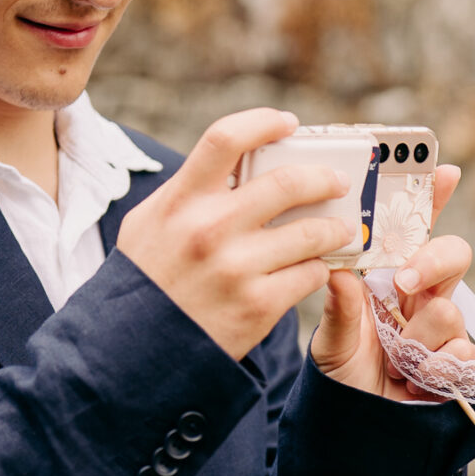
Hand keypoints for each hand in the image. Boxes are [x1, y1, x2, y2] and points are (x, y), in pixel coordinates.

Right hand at [117, 110, 356, 360]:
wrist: (134, 353)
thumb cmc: (148, 279)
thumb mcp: (151, 223)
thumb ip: (190, 191)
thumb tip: (244, 164)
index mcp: (180, 201)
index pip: (227, 138)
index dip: (264, 122)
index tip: (288, 124)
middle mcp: (209, 229)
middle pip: (287, 182)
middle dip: (325, 178)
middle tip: (338, 182)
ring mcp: (236, 269)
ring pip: (311, 232)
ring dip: (335, 228)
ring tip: (340, 229)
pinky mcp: (258, 306)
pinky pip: (309, 276)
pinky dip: (318, 269)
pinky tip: (313, 268)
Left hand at [310, 164, 474, 399]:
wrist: (354, 428)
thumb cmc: (342, 377)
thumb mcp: (331, 342)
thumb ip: (340, 308)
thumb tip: (338, 271)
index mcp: (390, 280)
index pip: (415, 232)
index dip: (433, 199)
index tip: (444, 171)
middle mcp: (422, 299)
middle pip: (453, 256)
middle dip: (434, 261)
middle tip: (405, 280)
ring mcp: (443, 332)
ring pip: (451, 310)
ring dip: (419, 337)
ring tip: (394, 359)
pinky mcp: (458, 367)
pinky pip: (464, 355)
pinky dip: (438, 368)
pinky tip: (415, 381)